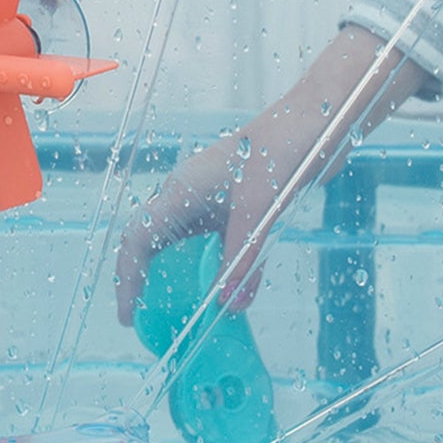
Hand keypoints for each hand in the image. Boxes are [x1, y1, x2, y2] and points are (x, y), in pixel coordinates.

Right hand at [114, 28, 426, 325]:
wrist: (315, 120)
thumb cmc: (280, 148)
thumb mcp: (259, 207)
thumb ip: (242, 257)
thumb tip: (230, 305)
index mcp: (181, 191)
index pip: (137, 238)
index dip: (127, 278)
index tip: (129, 313)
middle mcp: (188, 196)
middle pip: (152, 244)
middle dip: (145, 282)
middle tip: (149, 321)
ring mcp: (210, 201)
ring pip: (181, 246)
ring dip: (178, 278)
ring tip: (181, 314)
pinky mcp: (233, 206)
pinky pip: (211, 244)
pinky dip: (211, 270)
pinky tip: (223, 291)